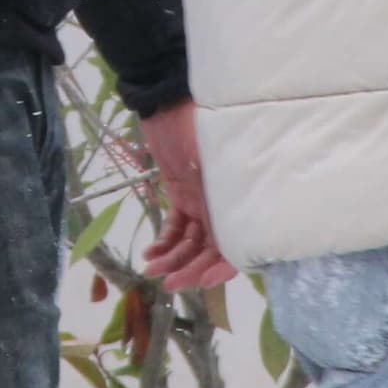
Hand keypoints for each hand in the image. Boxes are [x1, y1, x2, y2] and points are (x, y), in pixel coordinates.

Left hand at [135, 101, 234, 289]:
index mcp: (236, 198)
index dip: (221, 267)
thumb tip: (226, 245)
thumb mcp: (212, 166)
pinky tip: (150, 253)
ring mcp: (200, 199)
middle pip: (210, 248)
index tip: (202, 282)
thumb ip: (218, 201)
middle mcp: (221, 203)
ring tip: (152, 271)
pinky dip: (164, 241)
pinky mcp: (180, 193)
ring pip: (190, 241)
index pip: (235, 244)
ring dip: (173, 259)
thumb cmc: (194, 130)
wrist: (168, 103)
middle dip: (190, 268)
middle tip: (169, 284)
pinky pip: (176, 225)